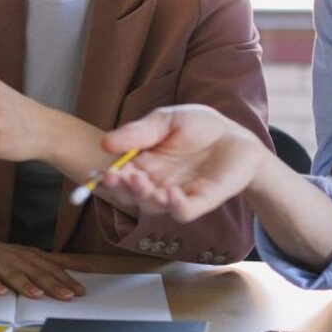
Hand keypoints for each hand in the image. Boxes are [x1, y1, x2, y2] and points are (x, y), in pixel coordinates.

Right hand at [0, 223, 92, 299]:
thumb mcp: (23, 254)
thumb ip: (45, 262)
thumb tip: (71, 269)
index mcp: (27, 256)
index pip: (52, 266)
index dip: (69, 276)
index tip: (84, 286)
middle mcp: (15, 259)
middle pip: (37, 272)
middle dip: (54, 284)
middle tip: (70, 295)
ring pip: (14, 275)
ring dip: (26, 285)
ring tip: (38, 294)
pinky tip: (0, 292)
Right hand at [97, 104, 271, 221]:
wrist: (238, 136)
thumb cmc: (200, 128)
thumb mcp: (166, 121)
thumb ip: (139, 132)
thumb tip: (104, 143)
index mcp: (143, 164)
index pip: (118, 176)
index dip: (104, 178)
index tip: (93, 175)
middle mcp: (156, 184)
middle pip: (131, 194)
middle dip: (120, 188)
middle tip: (113, 177)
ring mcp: (177, 194)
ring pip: (154, 206)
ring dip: (143, 197)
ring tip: (139, 182)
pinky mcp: (200, 201)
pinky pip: (184, 211)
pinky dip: (175, 206)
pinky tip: (171, 194)